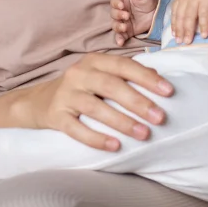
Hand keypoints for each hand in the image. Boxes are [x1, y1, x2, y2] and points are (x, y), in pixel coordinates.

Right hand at [15, 53, 173, 151]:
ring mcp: (65, 95)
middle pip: (110, 86)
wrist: (38, 102)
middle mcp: (78, 74)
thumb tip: (158, 79)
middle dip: (137, 102)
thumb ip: (126, 75)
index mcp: (93, 61)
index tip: (169, 91)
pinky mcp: (56, 116)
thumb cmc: (80, 88)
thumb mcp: (100, 75)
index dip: (146, 78)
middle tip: (160, 118)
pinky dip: (96, 138)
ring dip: (122, 121)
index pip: (122, 65)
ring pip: (95, 108)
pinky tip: (115, 145)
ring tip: (144, 134)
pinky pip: (76, 129)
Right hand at [110, 0, 158, 45]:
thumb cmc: (148, 1)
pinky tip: (120, 43)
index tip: (122, 6)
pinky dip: (119, 39)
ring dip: (118, 27)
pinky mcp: (127, 32)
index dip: (116, 4)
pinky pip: (120, 36)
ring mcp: (123, 22)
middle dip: (118, 15)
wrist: (157, 13)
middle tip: (127, 16)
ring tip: (125, 27)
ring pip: (115, 25)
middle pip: (113, 14)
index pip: (114, 2)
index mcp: (122, 1)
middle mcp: (120, 12)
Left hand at [171, 0, 207, 43]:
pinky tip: (204, 35)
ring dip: (188, 31)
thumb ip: (186, 0)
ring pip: (189, 18)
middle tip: (179, 42)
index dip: (174, 24)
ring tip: (188, 41)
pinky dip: (203, 26)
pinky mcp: (206, 0)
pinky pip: (203, 16)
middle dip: (179, 31)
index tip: (174, 34)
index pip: (175, 12)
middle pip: (180, 17)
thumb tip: (185, 13)